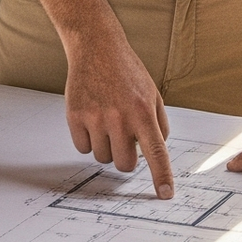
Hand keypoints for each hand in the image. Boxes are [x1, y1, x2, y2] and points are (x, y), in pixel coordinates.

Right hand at [63, 31, 173, 197]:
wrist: (96, 47)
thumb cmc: (126, 71)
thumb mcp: (152, 93)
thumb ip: (158, 124)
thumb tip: (155, 154)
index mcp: (143, 111)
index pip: (156, 152)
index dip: (161, 176)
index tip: (165, 195)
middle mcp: (120, 117)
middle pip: (125, 164)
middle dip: (125, 157)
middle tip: (123, 137)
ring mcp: (96, 117)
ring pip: (103, 158)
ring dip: (106, 146)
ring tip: (106, 119)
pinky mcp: (75, 116)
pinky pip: (83, 148)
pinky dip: (88, 139)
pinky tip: (91, 116)